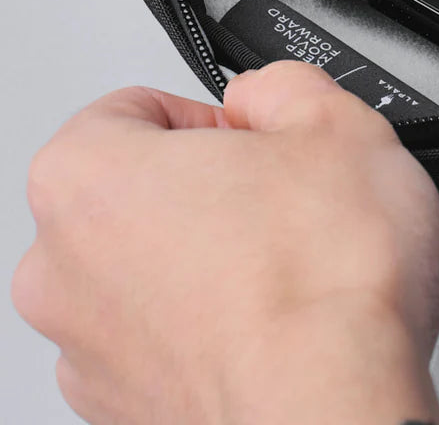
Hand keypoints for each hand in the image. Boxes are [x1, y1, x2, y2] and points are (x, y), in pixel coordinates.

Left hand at [12, 62, 438, 424]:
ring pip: (148, 273)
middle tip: (283, 197)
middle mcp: (63, 268)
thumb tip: (270, 95)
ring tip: (290, 267)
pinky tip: (280, 323)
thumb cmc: (324, 284)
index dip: (214, 116)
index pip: (134, 107)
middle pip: (135, 192)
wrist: (338, 410)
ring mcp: (90, 353)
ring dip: (209, 261)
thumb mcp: (336, 121)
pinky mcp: (128, 412)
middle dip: (209, 188)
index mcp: (86, 177)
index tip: (257, 139)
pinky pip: (166, 343)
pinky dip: (213, 328)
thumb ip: (283, 84)